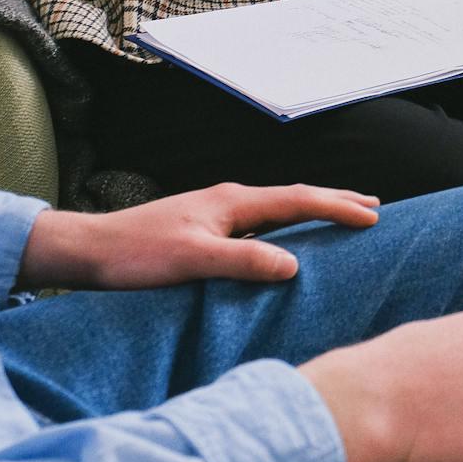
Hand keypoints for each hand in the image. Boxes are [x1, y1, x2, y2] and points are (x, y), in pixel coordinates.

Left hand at [18, 182, 381, 289]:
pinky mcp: (204, 227)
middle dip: (334, 199)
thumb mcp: (193, 261)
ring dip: (313, 210)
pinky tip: (286, 238)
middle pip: (294, 196)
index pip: (298, 199)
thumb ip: (244, 261)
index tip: (373, 216)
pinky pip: (261, 221)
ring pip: (278, 207)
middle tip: (372, 206)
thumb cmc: (136, 255)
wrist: (89, 251)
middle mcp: (229, 200)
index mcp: (232, 202)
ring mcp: (216, 212)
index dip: (337, 207)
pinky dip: (288, 223)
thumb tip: (294, 265)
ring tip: (340, 215)